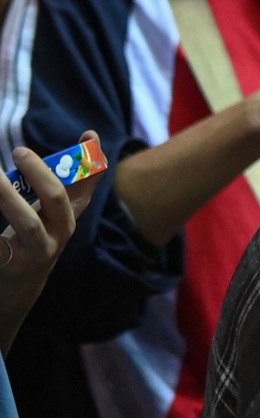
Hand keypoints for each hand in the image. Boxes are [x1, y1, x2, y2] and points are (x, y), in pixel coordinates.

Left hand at [0, 132, 99, 353]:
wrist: (18, 283)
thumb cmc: (36, 234)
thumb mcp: (54, 209)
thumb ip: (67, 178)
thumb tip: (89, 137)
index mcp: (70, 216)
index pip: (88, 185)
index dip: (91, 161)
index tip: (87, 135)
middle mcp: (59, 233)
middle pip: (56, 201)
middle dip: (40, 174)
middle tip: (19, 151)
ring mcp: (36, 250)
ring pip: (26, 223)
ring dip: (8, 197)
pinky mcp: (11, 262)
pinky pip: (0, 244)